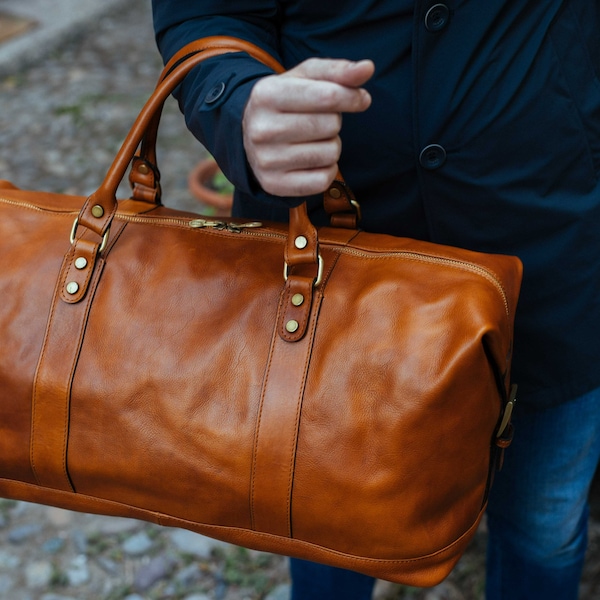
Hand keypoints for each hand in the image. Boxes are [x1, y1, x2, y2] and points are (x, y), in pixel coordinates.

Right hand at [242, 58, 373, 196]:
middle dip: (333, 122)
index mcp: (267, 94)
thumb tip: (368, 67)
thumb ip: (338, 72)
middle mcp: (262, 129)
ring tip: (312, 141)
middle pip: (331, 125)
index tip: (361, 99)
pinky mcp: (275, 185)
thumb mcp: (305, 79)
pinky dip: (326, 171)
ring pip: (330, 154)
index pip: (328, 96)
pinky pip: (323, 180)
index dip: (352, 97)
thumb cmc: (286, 102)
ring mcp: (266, 161)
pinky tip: (311, 162)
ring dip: (331, 147)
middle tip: (317, 122)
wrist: (248, 137)